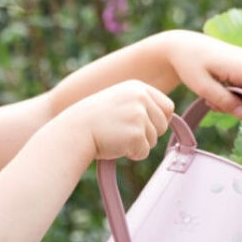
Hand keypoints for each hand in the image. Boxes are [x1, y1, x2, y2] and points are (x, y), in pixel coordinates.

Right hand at [59, 80, 173, 160]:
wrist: (74, 131)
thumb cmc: (93, 120)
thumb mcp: (118, 101)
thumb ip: (140, 105)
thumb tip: (167, 118)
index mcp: (137, 87)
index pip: (167, 106)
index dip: (158, 120)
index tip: (143, 125)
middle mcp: (141, 98)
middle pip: (164, 124)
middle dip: (149, 134)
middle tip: (125, 133)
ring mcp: (139, 115)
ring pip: (153, 140)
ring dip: (138, 144)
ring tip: (116, 137)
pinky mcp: (136, 134)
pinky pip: (144, 152)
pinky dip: (131, 154)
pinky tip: (114, 144)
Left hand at [163, 30, 241, 116]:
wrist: (180, 46)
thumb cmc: (188, 64)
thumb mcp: (203, 87)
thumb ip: (224, 101)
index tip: (236, 106)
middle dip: (240, 103)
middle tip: (215, 106)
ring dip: (232, 99)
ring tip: (211, 99)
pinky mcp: (240, 63)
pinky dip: (231, 92)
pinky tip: (214, 91)